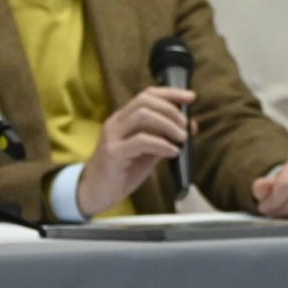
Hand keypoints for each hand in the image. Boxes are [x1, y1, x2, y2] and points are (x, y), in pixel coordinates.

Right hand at [77, 86, 196, 216]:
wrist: (96, 193)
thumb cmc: (122, 172)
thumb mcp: (148, 153)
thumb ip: (165, 138)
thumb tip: (190, 127)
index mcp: (124, 119)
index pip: (147, 95)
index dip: (170, 93)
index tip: (191, 97)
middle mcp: (116, 123)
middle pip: (144, 101)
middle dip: (170, 109)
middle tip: (185, 124)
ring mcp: (113, 137)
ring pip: (142, 116)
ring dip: (167, 124)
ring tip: (181, 138)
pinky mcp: (113, 153)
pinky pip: (140, 141)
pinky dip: (161, 144)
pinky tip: (172, 152)